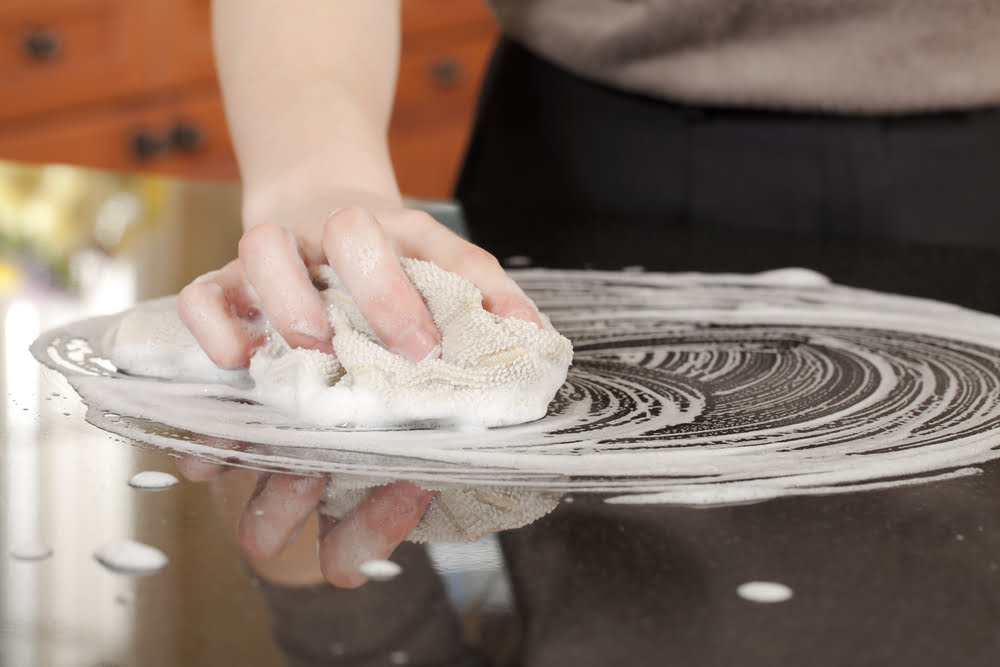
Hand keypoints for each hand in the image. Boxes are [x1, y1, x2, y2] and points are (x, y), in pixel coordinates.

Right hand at [176, 200, 537, 585]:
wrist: (312, 196)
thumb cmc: (382, 255)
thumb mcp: (433, 261)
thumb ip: (476, 295)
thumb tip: (532, 336)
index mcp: (397, 231)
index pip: (440, 247)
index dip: (471, 289)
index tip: (479, 338)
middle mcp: (335, 233)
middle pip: (352, 233)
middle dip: (384, 292)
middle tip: (411, 349)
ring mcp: (278, 252)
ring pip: (264, 247)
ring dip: (291, 301)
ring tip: (315, 349)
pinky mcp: (228, 280)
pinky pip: (202, 294)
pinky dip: (215, 326)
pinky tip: (241, 360)